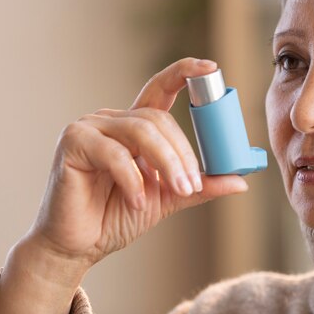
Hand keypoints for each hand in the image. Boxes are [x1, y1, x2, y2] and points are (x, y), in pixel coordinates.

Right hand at [29, 57, 248, 266]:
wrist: (79, 245)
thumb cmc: (117, 216)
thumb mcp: (169, 197)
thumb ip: (199, 185)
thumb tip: (240, 180)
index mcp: (135, 126)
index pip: (161, 88)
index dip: (185, 72)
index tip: (211, 68)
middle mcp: (112, 119)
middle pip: (159, 118)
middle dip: (183, 152)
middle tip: (192, 184)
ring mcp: (89, 127)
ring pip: (141, 131)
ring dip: (167, 163)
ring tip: (177, 191)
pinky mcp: (73, 143)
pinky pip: (114, 154)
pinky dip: (133, 180)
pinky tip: (139, 201)